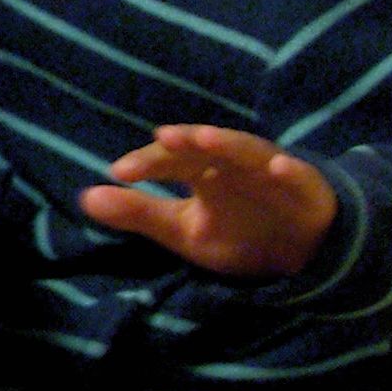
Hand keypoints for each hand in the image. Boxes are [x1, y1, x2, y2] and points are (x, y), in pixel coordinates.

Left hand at [79, 124, 339, 279]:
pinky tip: (279, 166)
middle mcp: (233, 164)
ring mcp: (270, 173)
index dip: (146, 164)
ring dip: (228, 144)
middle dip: (185, 142)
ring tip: (205, 137)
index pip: (170, 160)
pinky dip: (289, 170)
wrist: (300, 252)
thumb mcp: (183, 230)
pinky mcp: (305, 189)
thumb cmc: (237, 233)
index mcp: (203, 171)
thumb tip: (86, 198)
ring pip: (248, 152)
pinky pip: (298, 178)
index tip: (117, 172)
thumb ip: (139, 214)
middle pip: (206, 148)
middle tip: (162, 138)